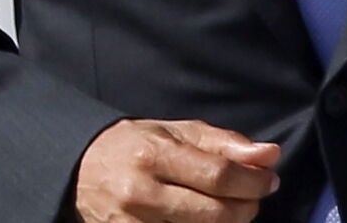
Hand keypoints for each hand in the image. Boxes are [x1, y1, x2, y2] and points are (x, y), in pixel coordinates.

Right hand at [72, 118, 280, 222]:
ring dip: (227, 222)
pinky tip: (201, 219)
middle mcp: (142, 191)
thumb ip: (222, 143)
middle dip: (246, 207)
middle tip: (252, 197)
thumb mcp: (173, 132)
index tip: (269, 180)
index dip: (253, 181)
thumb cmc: (133, 146)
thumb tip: (270, 154)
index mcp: (154, 153)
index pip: (218, 175)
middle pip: (216, 213)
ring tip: (226, 207)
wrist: (77, 169)